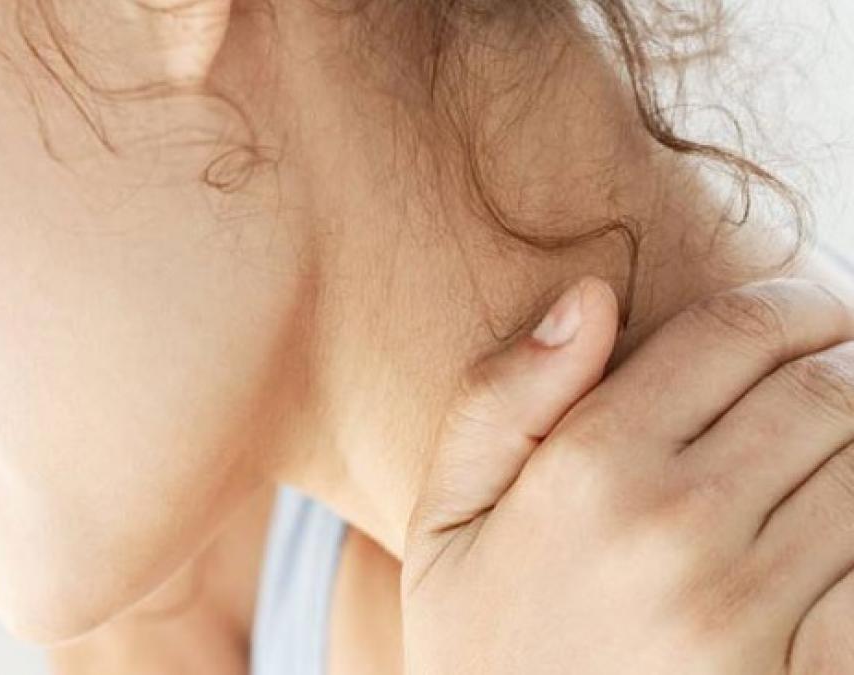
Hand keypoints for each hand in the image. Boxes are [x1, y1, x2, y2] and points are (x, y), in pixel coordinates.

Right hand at [401, 276, 853, 673]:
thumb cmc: (487, 643)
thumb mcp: (445, 521)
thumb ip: (500, 399)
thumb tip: (591, 296)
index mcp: (587, 469)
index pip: (738, 333)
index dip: (792, 305)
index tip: (807, 314)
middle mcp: (673, 528)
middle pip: (828, 389)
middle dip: (848, 361)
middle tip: (840, 368)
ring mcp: (748, 610)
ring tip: (841, 444)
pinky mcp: (804, 674)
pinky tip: (837, 528)